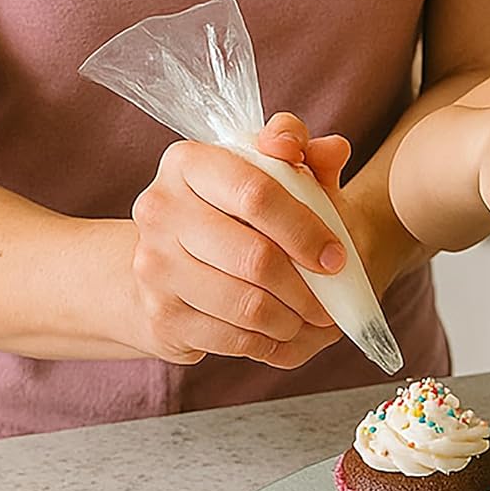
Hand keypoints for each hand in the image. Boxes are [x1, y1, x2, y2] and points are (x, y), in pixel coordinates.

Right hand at [127, 112, 350, 366]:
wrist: (173, 264)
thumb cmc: (240, 213)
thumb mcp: (275, 176)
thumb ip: (305, 155)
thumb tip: (333, 149)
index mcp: (188, 163)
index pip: (257, 194)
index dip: (306, 230)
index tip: (336, 257)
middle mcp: (160, 210)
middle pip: (256, 258)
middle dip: (307, 287)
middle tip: (330, 302)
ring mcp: (154, 265)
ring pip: (247, 305)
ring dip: (291, 320)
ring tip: (310, 319)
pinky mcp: (160, 315)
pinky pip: (231, 338)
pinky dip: (267, 341)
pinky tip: (280, 333)